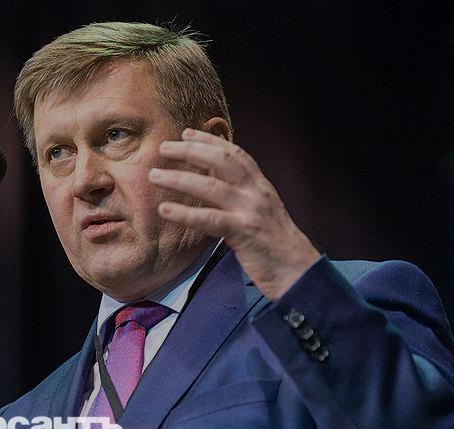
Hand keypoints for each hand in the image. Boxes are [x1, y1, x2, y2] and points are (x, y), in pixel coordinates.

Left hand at [151, 128, 319, 299]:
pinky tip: (165, 209)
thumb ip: (240, 193)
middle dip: (190, 150)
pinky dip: (185, 213)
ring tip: (154, 175)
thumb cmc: (275, 245)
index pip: (234, 153)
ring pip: (211, 186)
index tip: (187, 132)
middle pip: (221, 160)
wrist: (298, 271)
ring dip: (179, 178)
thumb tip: (213, 176)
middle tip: (164, 147)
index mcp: (260, 186)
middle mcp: (257, 192)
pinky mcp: (245, 233)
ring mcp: (251, 211)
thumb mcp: (260, 211)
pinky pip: (210, 220)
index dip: (210, 140)